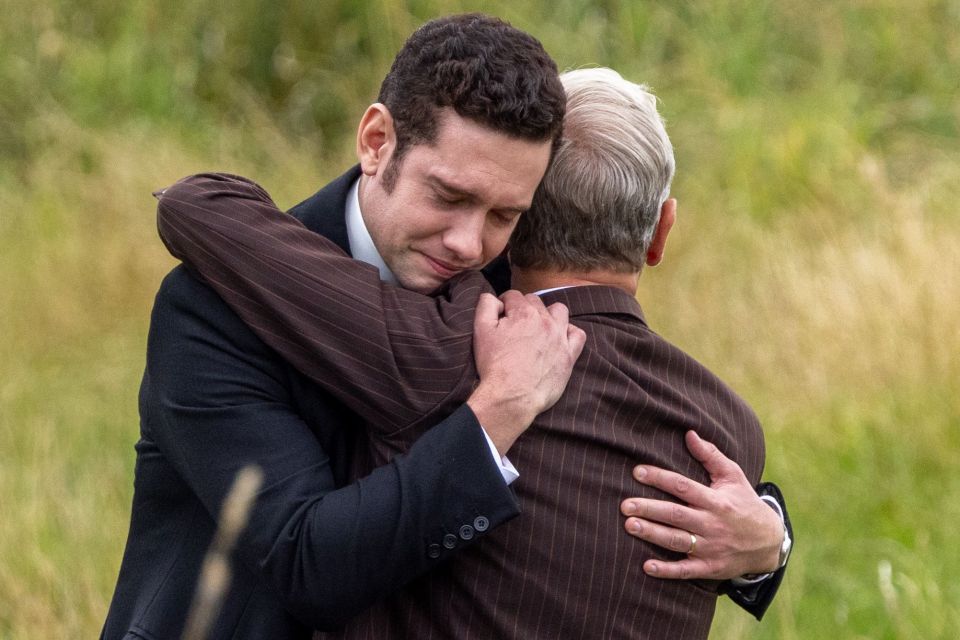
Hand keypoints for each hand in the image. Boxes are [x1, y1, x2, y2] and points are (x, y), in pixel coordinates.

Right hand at [467, 290, 585, 454]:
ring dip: (548, 314)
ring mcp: (559, 338)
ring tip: (538, 327)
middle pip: (535, 302)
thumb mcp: (480, 331)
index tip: (501, 315)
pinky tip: (559, 338)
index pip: (513, 296)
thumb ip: (486, 306)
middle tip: (514, 326)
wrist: (512, 397)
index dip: (504, 304)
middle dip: (523, 308)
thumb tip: (493, 298)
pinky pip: (577, 334)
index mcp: (523, 313)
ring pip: (559, 311)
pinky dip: (569, 332)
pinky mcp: (568, 356)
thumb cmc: (494, 365)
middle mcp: (545, 321)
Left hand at [620, 431, 782, 579]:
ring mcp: (711, 547)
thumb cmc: (745, 503)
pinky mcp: (710, 568)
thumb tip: (689, 433)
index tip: (637, 472)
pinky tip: (647, 567)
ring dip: (653, 534)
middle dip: (650, 509)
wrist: (770, 543)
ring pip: (677, 540)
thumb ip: (710, 455)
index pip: (683, 486)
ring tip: (630, 525)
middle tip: (625, 504)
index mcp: (716, 500)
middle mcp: (712, 524)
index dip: (660, 478)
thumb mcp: (733, 477)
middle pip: (676, 515)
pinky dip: (667, 571)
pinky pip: (686, 570)